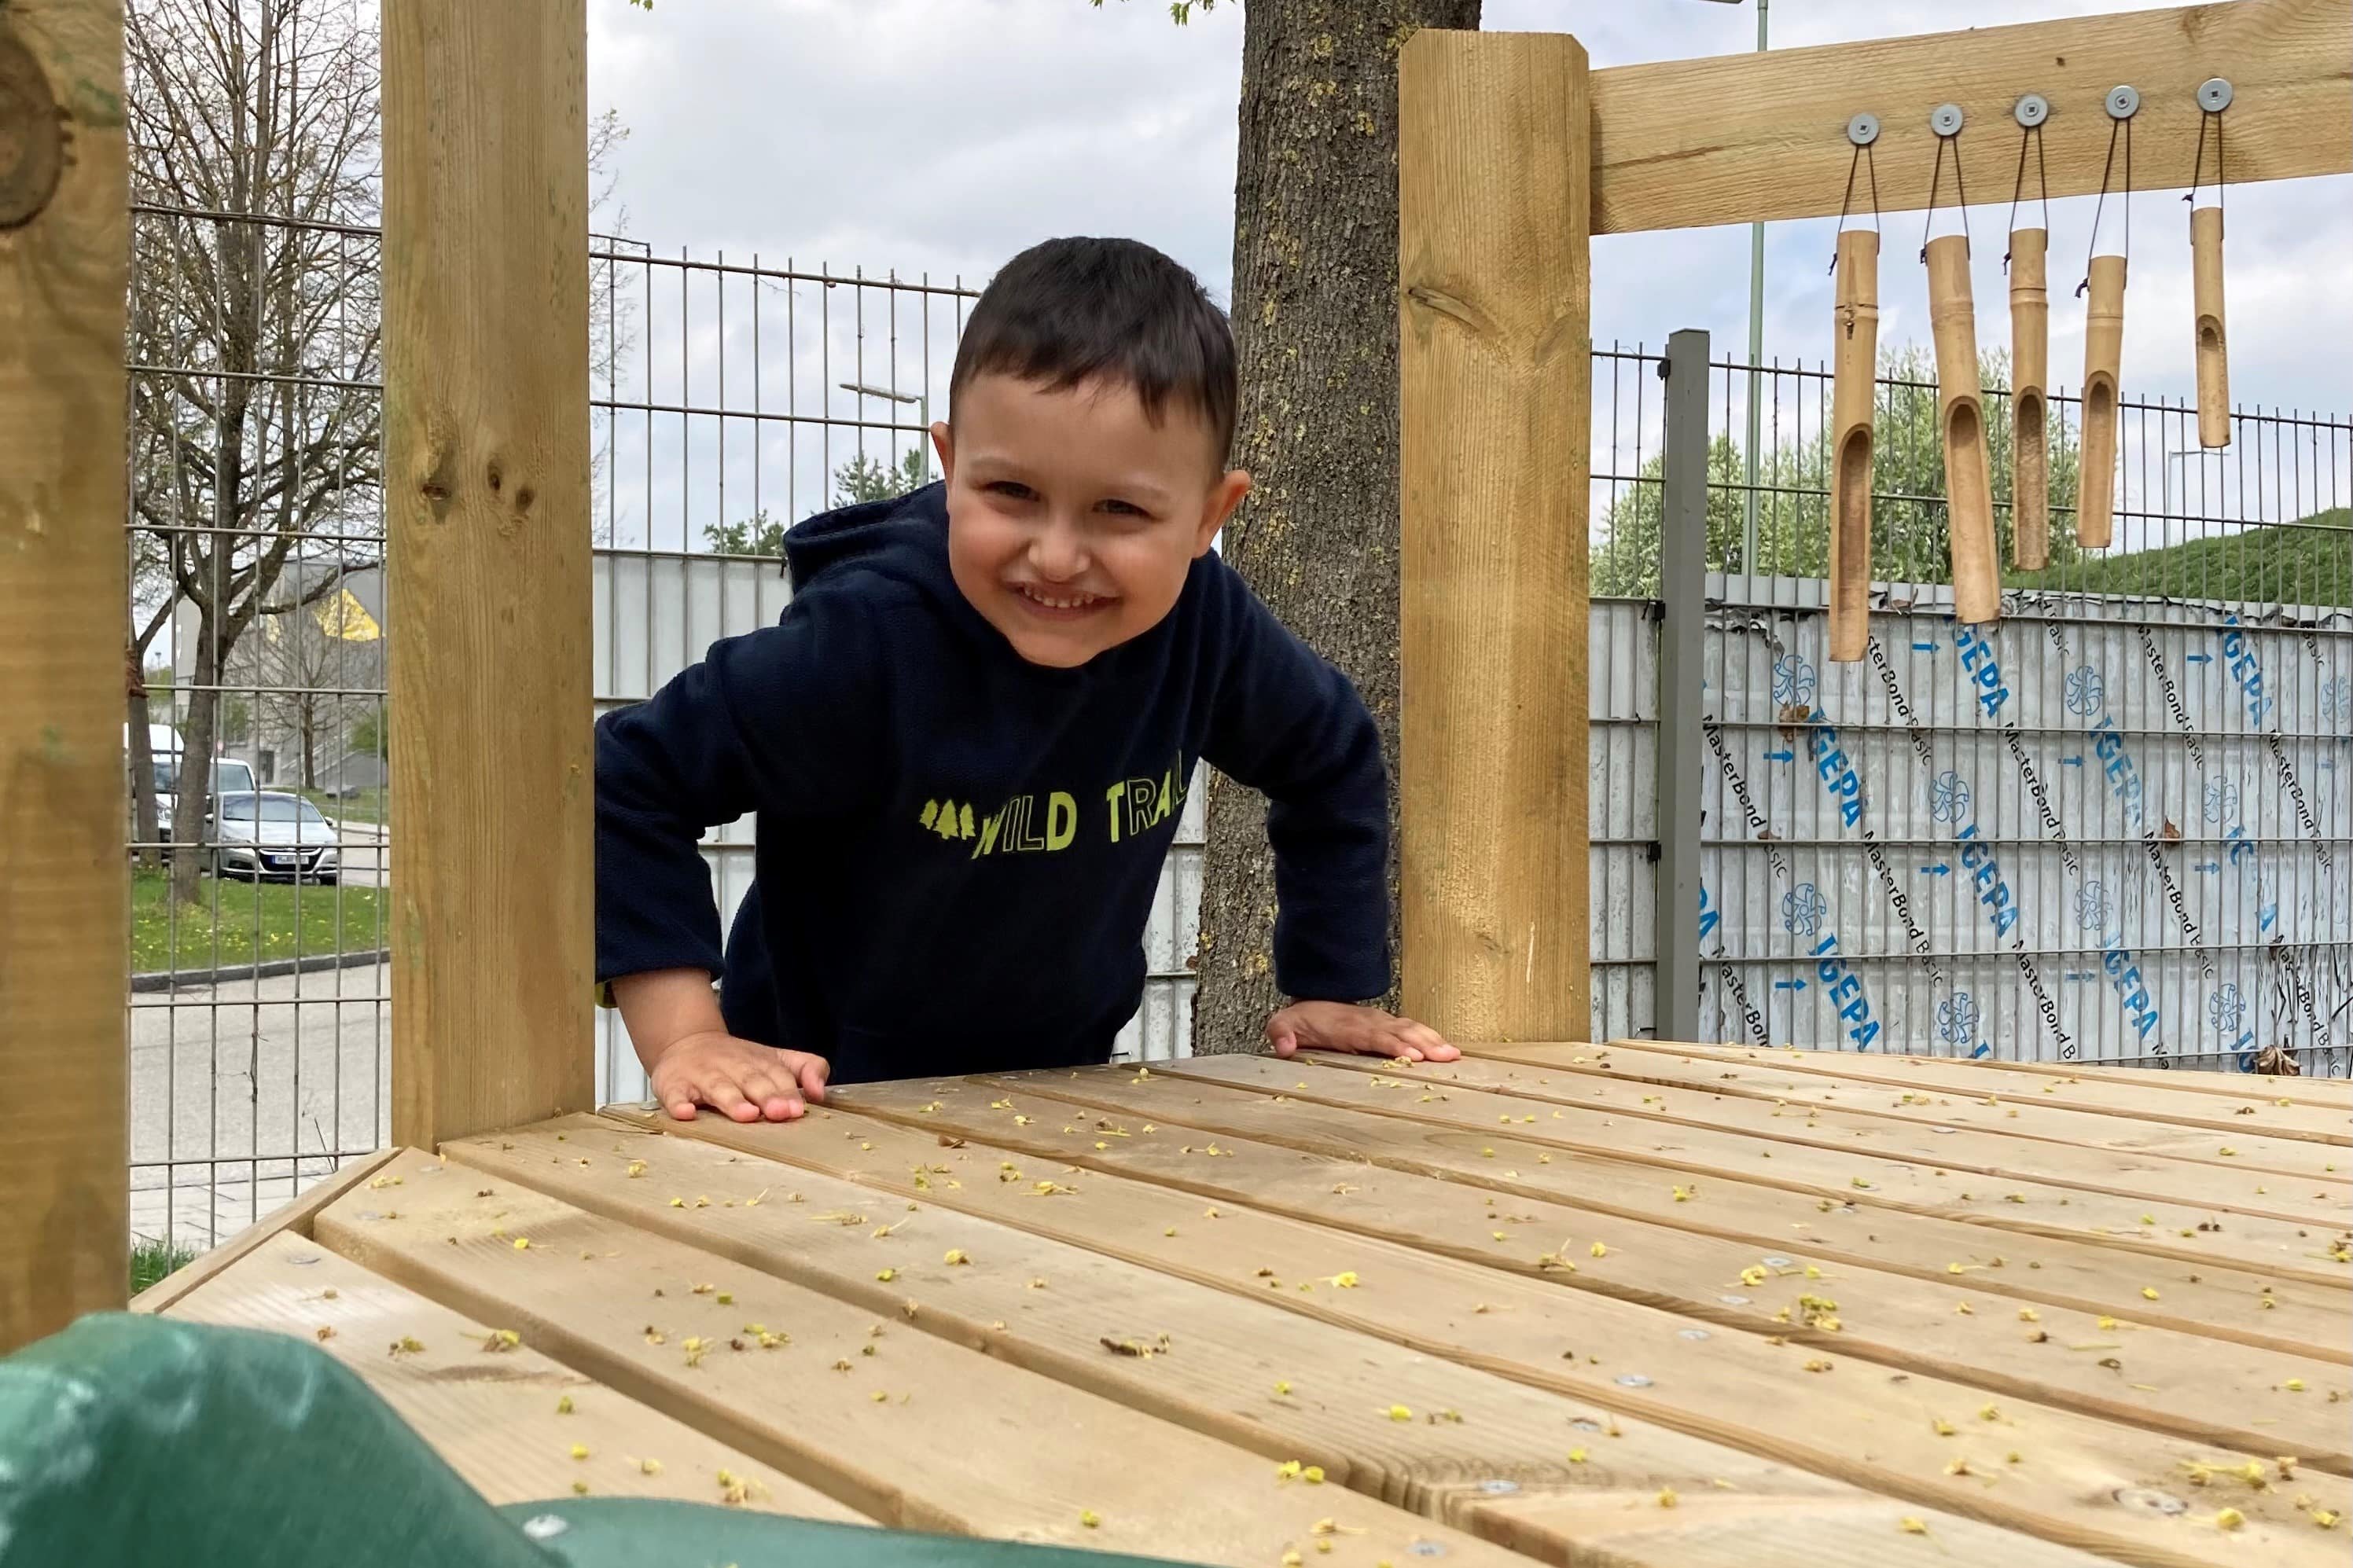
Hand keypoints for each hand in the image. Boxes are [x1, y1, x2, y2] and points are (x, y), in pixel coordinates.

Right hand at [646, 1030, 829, 1122]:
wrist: (685, 1042)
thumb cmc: (737, 1061)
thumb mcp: (776, 1059)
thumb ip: (806, 1068)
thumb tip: (820, 1092)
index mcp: (759, 1061)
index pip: (777, 1074)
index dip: (788, 1090)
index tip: (797, 1108)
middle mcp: (731, 1066)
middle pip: (751, 1080)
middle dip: (767, 1096)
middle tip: (781, 1112)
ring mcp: (702, 1075)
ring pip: (718, 1087)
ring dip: (731, 1100)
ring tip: (746, 1114)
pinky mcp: (674, 1085)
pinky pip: (675, 1095)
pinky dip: (679, 1104)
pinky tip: (686, 1113)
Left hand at [1264, 1001, 1457, 1062]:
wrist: (1313, 1001)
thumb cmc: (1302, 1019)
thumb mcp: (1282, 1023)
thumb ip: (1281, 1032)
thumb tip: (1285, 1046)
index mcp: (1347, 1026)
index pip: (1374, 1036)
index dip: (1395, 1044)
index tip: (1414, 1055)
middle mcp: (1369, 1022)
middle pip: (1401, 1032)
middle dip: (1425, 1044)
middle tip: (1446, 1057)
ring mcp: (1382, 1022)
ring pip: (1411, 1029)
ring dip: (1433, 1040)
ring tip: (1454, 1054)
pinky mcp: (1389, 1026)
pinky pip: (1413, 1030)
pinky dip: (1431, 1038)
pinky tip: (1447, 1049)